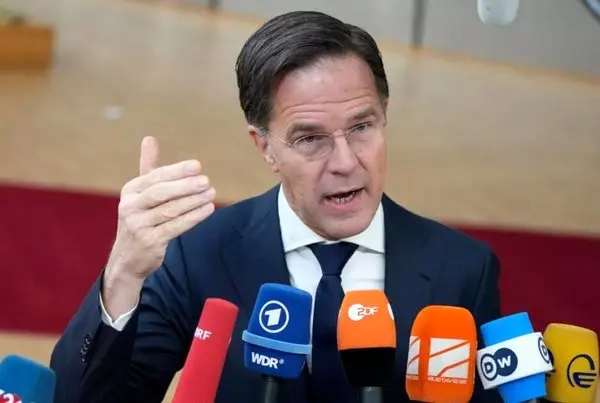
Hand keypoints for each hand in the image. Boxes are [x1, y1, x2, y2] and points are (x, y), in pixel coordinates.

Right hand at [102, 136, 215, 318]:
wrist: (128, 258)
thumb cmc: (140, 219)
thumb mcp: (140, 194)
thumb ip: (149, 168)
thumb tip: (149, 138)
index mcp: (130, 191)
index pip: (155, 177)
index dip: (177, 171)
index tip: (197, 166)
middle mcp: (130, 207)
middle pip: (160, 193)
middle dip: (185, 186)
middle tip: (206, 181)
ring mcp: (139, 225)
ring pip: (170, 210)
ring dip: (193, 202)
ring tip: (211, 193)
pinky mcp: (150, 242)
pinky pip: (175, 227)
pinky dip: (193, 218)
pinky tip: (207, 209)